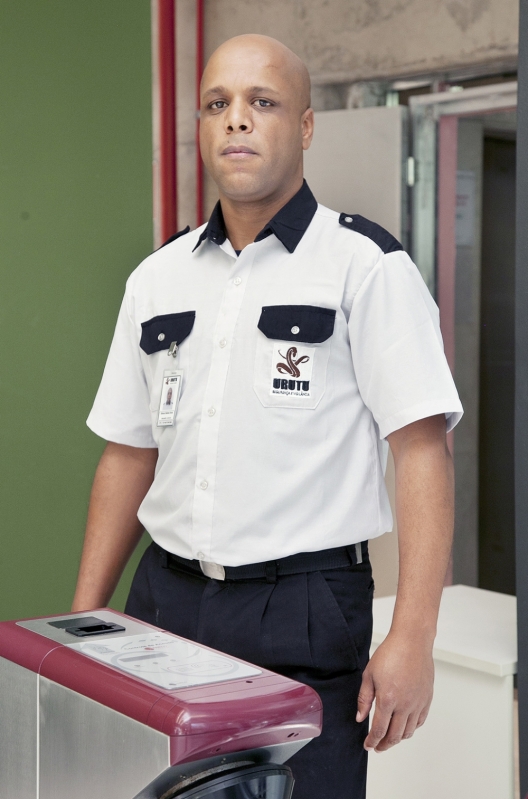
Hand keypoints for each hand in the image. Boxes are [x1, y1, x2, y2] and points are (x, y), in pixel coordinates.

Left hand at [356, 631, 433, 751]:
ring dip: (398, 739)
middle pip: (395, 736)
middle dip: (384, 745)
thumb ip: (364, 698)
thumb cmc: (390, 654)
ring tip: (390, 738)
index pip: (379, 730)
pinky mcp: (426, 699)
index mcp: (388, 699)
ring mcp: (418, 703)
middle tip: (377, 746)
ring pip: (408, 731)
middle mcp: (405, 705)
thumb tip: (360, 717)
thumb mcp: (369, 674)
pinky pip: (420, 721)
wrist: (412, 642)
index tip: (368, 745)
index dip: (372, 741)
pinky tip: (404, 726)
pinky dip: (411, 728)